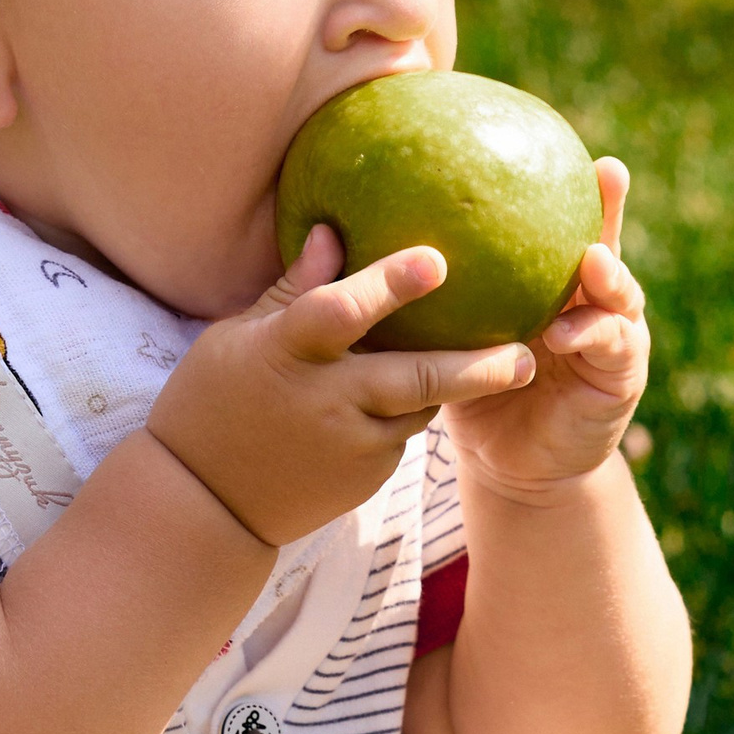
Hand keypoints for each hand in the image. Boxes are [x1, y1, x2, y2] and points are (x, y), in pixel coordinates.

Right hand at [149, 229, 536, 549]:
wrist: (206, 504)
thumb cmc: (212, 402)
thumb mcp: (237, 338)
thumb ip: (294, 289)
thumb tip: (332, 230)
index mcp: (284, 354)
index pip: (340, 313)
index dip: (388, 286)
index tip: (436, 260)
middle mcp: (324, 401)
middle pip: (414, 378)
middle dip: (476, 367)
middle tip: (527, 354)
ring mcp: (349, 445)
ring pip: (420, 406)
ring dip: (453, 382)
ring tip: (503, 361)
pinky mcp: (365, 478)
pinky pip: (403, 433)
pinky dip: (413, 408)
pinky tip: (426, 388)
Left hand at [441, 159, 648, 497]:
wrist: (513, 465)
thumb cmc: (471, 393)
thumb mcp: (444, 337)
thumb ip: (419, 292)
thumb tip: (329, 233)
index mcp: (550, 282)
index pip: (557, 225)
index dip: (561, 185)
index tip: (558, 140)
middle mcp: (590, 300)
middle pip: (604, 243)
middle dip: (610, 209)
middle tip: (607, 170)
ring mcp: (613, 337)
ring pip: (620, 295)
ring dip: (609, 275)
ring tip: (590, 260)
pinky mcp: (620, 378)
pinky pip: (610, 348)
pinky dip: (589, 336)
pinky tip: (562, 334)